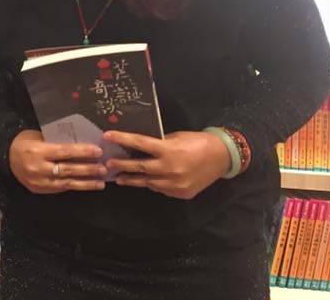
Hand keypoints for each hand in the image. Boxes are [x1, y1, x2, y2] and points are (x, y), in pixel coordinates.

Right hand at [9, 130, 105, 194]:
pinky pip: (61, 189)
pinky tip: (86, 185)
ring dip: (86, 183)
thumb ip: (55, 141)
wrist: (6, 157)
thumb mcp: (37, 136)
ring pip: (67, 183)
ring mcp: (40, 182)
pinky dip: (75, 186)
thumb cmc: (24, 142)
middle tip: (103, 168)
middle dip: (88, 169)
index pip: (65, 152)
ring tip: (101, 183)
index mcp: (38, 151)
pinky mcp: (40, 190)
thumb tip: (80, 144)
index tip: (98, 151)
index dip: (83, 152)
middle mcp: (39, 168)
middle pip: (68, 169)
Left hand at [103, 130, 230, 199]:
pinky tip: (145, 181)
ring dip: (133, 180)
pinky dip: (152, 184)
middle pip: (139, 168)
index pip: (140, 144)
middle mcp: (170, 169)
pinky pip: (161, 189)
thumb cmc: (197, 142)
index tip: (107, 136)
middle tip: (108, 164)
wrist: (222, 157)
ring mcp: (175, 184)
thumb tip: (141, 147)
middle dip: (122, 166)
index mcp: (168, 150)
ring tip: (120, 179)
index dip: (122, 139)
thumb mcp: (176, 138)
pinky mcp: (180, 193)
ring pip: (148, 183)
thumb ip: (159, 144)